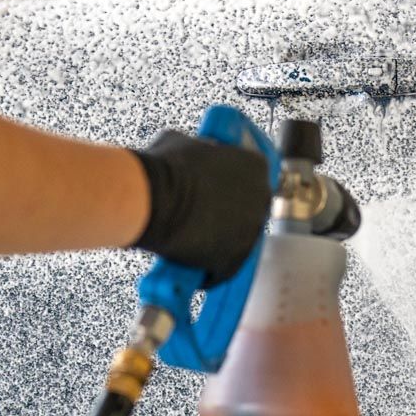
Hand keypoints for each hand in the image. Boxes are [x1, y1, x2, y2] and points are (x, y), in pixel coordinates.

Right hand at [130, 131, 271, 284]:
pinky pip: (223, 270)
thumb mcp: (187, 144)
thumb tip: (195, 157)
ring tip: (193, 243)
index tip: (220, 192)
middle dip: (228, 216)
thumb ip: (203, 152)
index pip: (252, 178)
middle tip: (203, 218)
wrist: (154, 199)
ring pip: (236, 243)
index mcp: (255, 166)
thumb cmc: (167, 168)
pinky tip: (192, 267)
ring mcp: (250, 232)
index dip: (233, 187)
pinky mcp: (234, 261)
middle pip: (248, 212)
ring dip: (218, 244)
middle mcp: (261, 199)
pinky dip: (208, 271)